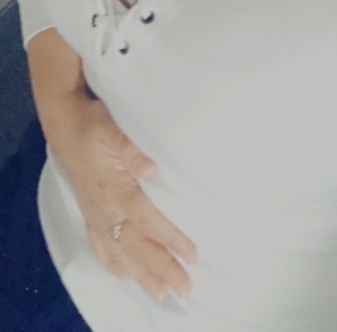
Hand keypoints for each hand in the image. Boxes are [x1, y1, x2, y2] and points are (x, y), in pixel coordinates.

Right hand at [58, 95, 196, 300]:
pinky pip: (100, 244)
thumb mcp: (112, 130)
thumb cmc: (94, 124)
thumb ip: (131, 151)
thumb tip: (150, 169)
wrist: (65, 123)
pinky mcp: (89, 210)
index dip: (171, 239)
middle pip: (137, 246)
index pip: (149, 222)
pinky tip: (122, 275)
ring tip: (161, 293)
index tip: (192, 255)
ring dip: (141, 273)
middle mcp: (106, 208)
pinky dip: (112, 263)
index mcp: (117, 190)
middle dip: (161, 269)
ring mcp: (96, 212)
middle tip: (185, 287)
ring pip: (120, 251)